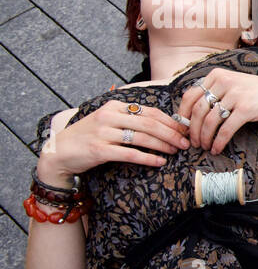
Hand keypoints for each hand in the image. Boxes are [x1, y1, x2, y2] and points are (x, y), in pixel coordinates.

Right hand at [36, 102, 189, 184]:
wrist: (60, 151)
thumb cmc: (90, 136)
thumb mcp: (108, 121)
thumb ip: (131, 119)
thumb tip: (163, 124)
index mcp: (114, 107)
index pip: (149, 112)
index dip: (170, 121)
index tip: (184, 130)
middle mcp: (109, 117)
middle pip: (149, 124)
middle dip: (171, 133)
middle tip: (185, 143)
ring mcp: (103, 133)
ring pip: (142, 138)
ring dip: (163, 145)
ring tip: (175, 151)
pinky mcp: (99, 150)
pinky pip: (130, 154)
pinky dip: (148, 158)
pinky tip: (160, 162)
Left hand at [176, 69, 257, 154]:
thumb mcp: (236, 85)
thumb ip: (216, 92)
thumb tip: (193, 112)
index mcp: (218, 75)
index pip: (191, 95)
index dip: (183, 114)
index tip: (183, 128)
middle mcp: (225, 82)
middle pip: (198, 110)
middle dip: (193, 130)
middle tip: (193, 142)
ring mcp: (236, 95)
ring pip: (210, 121)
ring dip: (205, 137)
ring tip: (205, 147)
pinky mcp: (246, 109)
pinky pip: (226, 129)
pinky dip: (219, 142)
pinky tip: (217, 149)